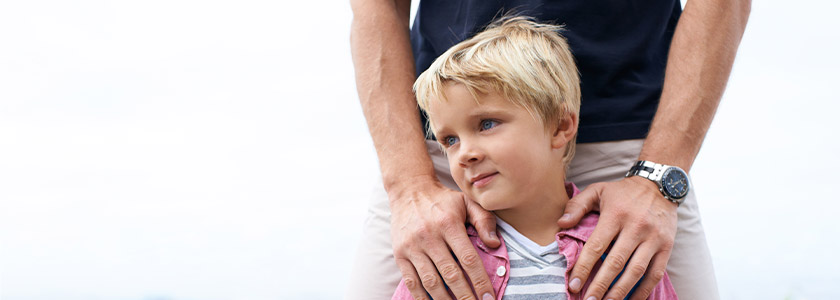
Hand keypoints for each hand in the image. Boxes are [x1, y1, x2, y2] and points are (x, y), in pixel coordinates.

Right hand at [389, 178, 499, 299]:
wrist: (408, 190)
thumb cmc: (442, 200)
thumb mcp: (467, 202)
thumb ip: (484, 220)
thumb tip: (494, 244)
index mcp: (449, 224)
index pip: (468, 259)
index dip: (480, 282)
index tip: (489, 298)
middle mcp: (429, 236)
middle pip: (450, 275)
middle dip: (466, 297)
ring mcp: (412, 246)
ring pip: (431, 282)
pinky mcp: (400, 254)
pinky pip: (411, 281)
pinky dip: (422, 298)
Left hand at [557, 176, 677, 299]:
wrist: (661, 184)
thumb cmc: (623, 191)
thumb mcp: (598, 190)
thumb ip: (577, 205)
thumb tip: (561, 224)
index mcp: (616, 214)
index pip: (596, 246)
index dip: (584, 267)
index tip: (573, 285)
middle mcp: (636, 227)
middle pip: (616, 262)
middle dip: (600, 285)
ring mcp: (653, 238)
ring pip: (636, 271)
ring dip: (620, 291)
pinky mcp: (667, 246)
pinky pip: (655, 273)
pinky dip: (644, 291)